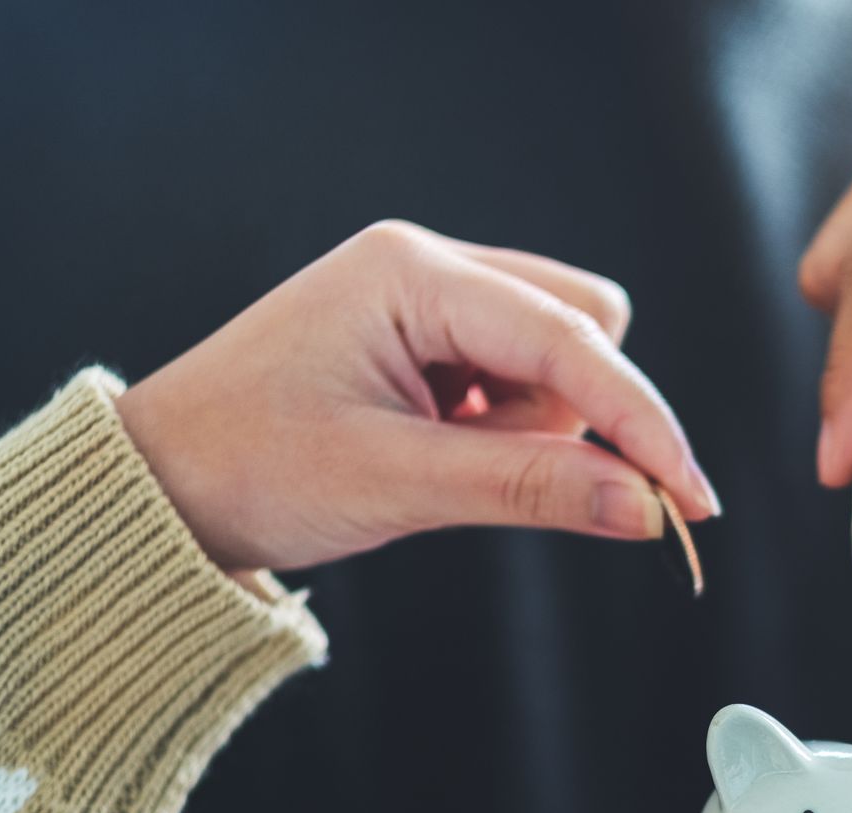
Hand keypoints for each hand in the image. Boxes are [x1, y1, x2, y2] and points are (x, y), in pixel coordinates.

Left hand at [114, 221, 719, 571]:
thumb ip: (531, 488)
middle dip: (583, 412)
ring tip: (447, 464)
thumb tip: (644, 508)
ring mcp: (426, 297)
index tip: (691, 500)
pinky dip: (509, 426)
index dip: (642, 423)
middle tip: (527, 480)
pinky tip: (441, 452)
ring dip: (539, 424)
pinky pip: (517, 374)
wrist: (160, 487)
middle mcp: (427, 265)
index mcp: (413, 273)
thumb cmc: (250, 470)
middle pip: (583, 324)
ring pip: (558, 353)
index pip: (571, 342)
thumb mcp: (397, 484)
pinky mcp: (425, 337)